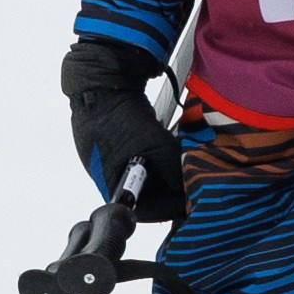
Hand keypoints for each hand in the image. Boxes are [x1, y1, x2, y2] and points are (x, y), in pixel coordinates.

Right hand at [59, 38, 185, 220]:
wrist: (99, 82)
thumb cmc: (120, 117)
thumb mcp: (158, 146)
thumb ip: (176, 170)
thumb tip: (192, 183)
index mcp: (113, 187)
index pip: (151, 211)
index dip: (175, 204)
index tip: (194, 197)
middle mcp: (108, 178)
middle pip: (148, 193)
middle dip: (170, 184)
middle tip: (191, 174)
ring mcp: (108, 161)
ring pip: (145, 173)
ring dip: (163, 166)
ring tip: (179, 154)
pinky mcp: (110, 144)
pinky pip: (138, 156)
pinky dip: (153, 152)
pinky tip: (163, 138)